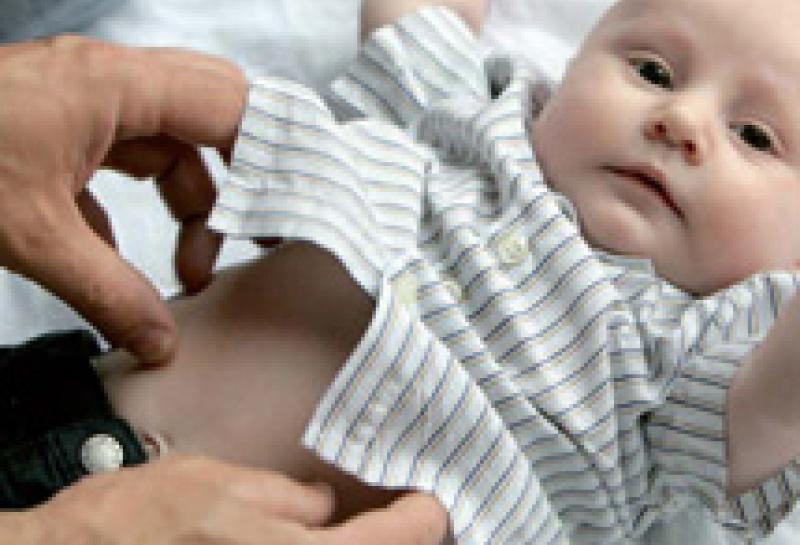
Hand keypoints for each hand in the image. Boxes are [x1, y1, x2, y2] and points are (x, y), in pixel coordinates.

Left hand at [0, 36, 247, 365]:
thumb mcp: (32, 236)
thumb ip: (108, 291)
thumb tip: (162, 344)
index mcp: (116, 85)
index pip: (232, 104)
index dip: (275, 154)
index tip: (296, 206)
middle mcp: (112, 80)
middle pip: (215, 111)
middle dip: (240, 175)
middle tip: (258, 228)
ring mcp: (89, 98)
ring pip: (174, 139)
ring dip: (191, 199)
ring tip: (191, 265)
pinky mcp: (66, 122)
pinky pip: (130, 155)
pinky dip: (141, 202)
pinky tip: (120, 256)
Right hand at [6, 455, 447, 544]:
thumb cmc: (131, 527)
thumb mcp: (216, 484)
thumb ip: (285, 498)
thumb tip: (323, 506)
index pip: (393, 543)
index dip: (421, 518)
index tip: (429, 500)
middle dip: (400, 538)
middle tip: (406, 513)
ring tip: (365, 523)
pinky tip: (319, 536)